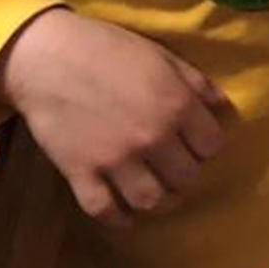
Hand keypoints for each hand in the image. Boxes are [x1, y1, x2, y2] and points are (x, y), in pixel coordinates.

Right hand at [0, 9, 233, 228]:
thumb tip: (222, 107)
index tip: (195, 145)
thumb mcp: (162, 56)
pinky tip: (124, 215)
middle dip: (184, 175)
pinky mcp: (81, 172)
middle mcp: (152, 137)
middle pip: (186, 178)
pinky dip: (117, 218)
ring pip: (150, 200)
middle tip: (174, 169)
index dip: (206, 147)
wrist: (47, 56)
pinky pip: (104, 210)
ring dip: (157, 200)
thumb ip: (196, 83)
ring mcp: (116, 159)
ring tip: (155, 191)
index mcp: (177, 106)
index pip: (212, 147)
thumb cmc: (108, 49)